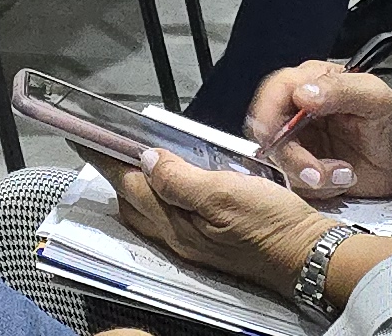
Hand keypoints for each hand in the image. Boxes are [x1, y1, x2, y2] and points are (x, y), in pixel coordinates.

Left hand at [108, 150, 339, 296]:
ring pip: (147, 213)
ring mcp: (193, 243)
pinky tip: (168, 185)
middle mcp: (178, 237)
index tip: (83, 137)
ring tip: (129, 160)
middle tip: (106, 144)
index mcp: (177, 223)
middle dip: (113, 174)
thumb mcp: (226, 193)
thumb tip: (145, 160)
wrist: (308, 255)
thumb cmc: (271, 221)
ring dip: (133, 187)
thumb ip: (181, 180)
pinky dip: (156, 197)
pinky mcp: (209, 242)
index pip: (129, 186)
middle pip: (131, 203)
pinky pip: (167, 217)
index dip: (106, 160)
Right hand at [246, 63, 391, 200]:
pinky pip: (295, 184)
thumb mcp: (375, 98)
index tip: (271, 135)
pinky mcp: (306, 169)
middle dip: (292, 158)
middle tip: (317, 173)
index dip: (266, 113)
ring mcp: (301, 142)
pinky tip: (342, 180)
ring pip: (280, 163)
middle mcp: (299, 112)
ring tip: (345, 174)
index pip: (275, 91)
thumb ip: (341, 90)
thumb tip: (303, 92)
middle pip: (270, 134)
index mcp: (313, 82)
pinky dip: (318, 189)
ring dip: (311, 177)